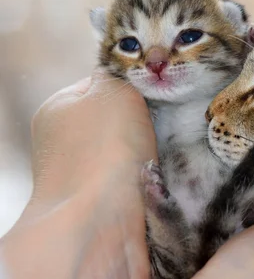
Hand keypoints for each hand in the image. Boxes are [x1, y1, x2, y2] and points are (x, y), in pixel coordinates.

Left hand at [0, 70, 155, 278]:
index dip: (128, 86)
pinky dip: (142, 170)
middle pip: (111, 116)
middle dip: (137, 117)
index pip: (98, 84)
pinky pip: (128, 172)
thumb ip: (116, 75)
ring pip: (123, 145)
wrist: (98, 218)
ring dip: (143, 145)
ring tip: (157, 147)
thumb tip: (118, 74)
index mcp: (56, 107)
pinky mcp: (97, 196)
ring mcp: (77, 169)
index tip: (149, 94)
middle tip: (158, 119)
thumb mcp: (113, 91)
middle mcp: (60, 138)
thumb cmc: (105, 147)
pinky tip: (152, 171)